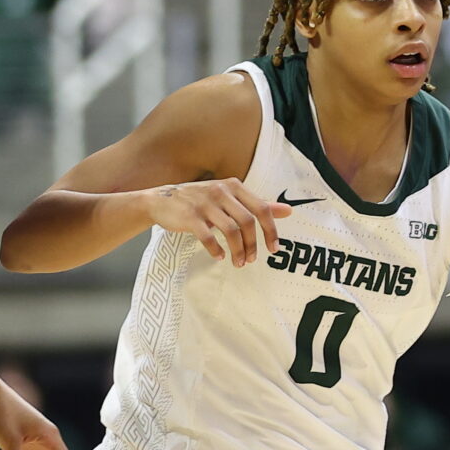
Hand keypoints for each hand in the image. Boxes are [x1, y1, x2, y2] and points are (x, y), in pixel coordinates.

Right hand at [147, 179, 293, 266]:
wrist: (160, 200)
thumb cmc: (200, 200)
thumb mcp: (230, 197)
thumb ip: (257, 204)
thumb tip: (288, 210)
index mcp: (234, 186)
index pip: (261, 208)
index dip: (271, 230)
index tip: (275, 249)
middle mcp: (221, 191)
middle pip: (248, 221)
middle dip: (253, 245)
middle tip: (252, 260)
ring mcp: (205, 203)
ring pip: (231, 230)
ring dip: (238, 251)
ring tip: (239, 263)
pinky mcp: (190, 216)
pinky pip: (209, 236)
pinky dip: (216, 250)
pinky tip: (219, 256)